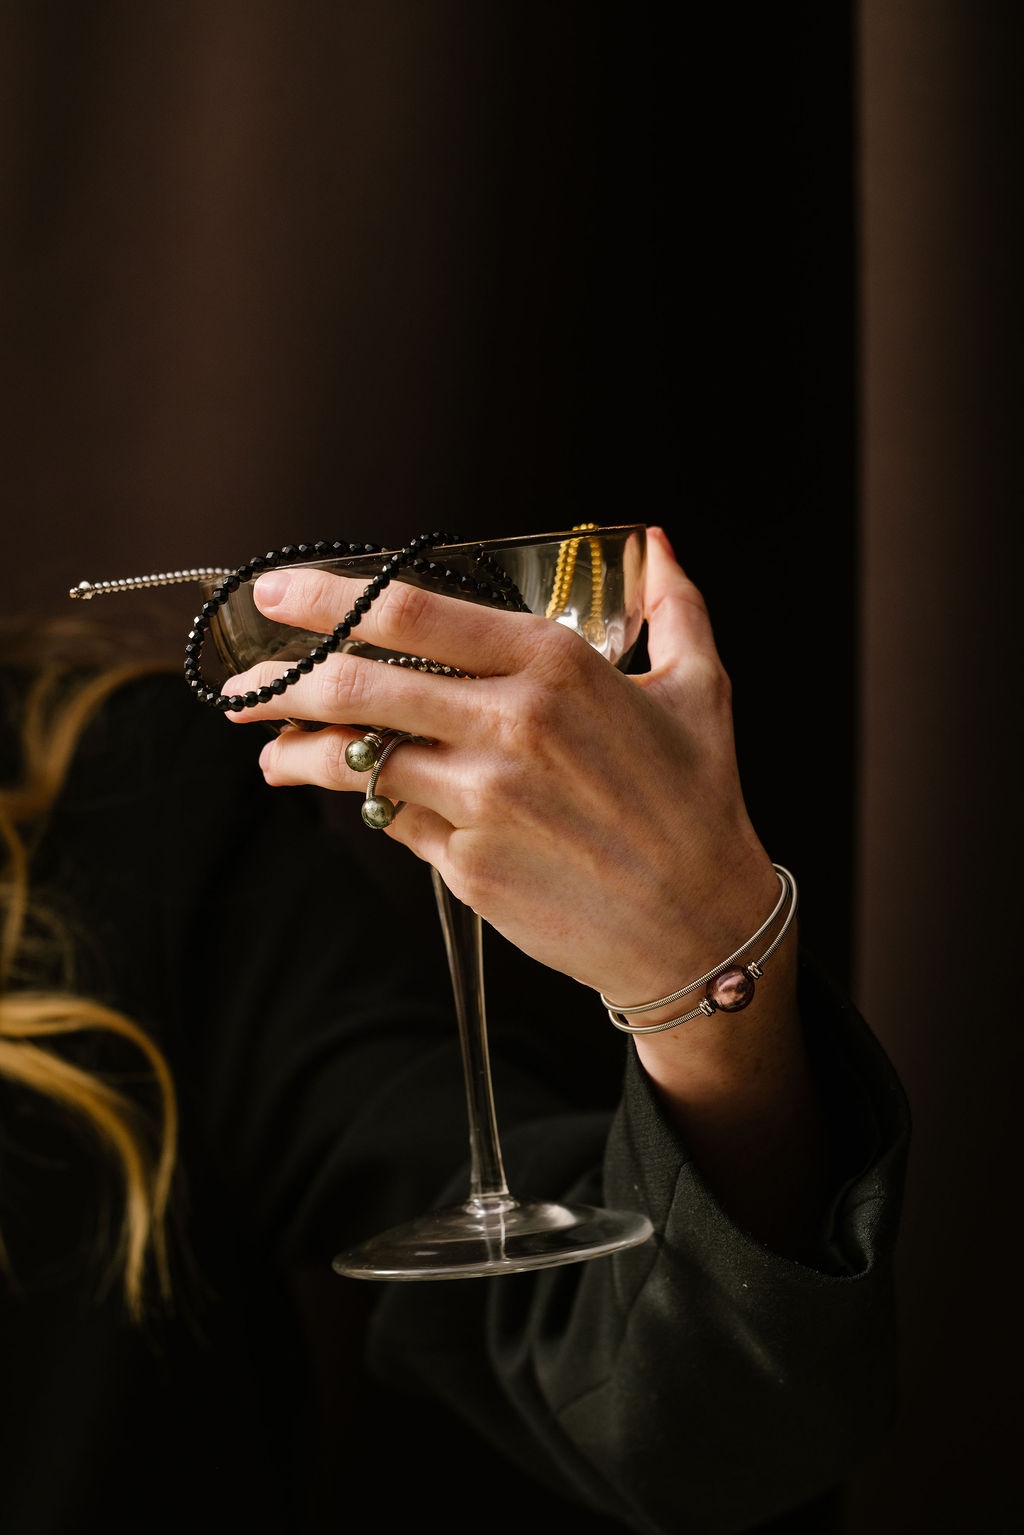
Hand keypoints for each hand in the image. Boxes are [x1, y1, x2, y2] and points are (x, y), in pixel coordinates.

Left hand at [222, 527, 822, 1248]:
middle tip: (241, 683)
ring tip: (272, 753)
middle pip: (358, 686)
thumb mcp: (699, 689)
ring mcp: (484, 803)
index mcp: (556, 666)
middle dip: (281, 680)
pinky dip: (373, 807)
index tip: (273, 593)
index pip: (409, 615)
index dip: (325, 598)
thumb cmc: (699, 803)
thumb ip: (674, 606)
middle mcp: (510, 727)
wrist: (701, 927)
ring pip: (359, 762)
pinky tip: (362, 801)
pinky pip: (397, 824)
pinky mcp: (470, 867)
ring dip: (299, 754)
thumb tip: (660, 544)